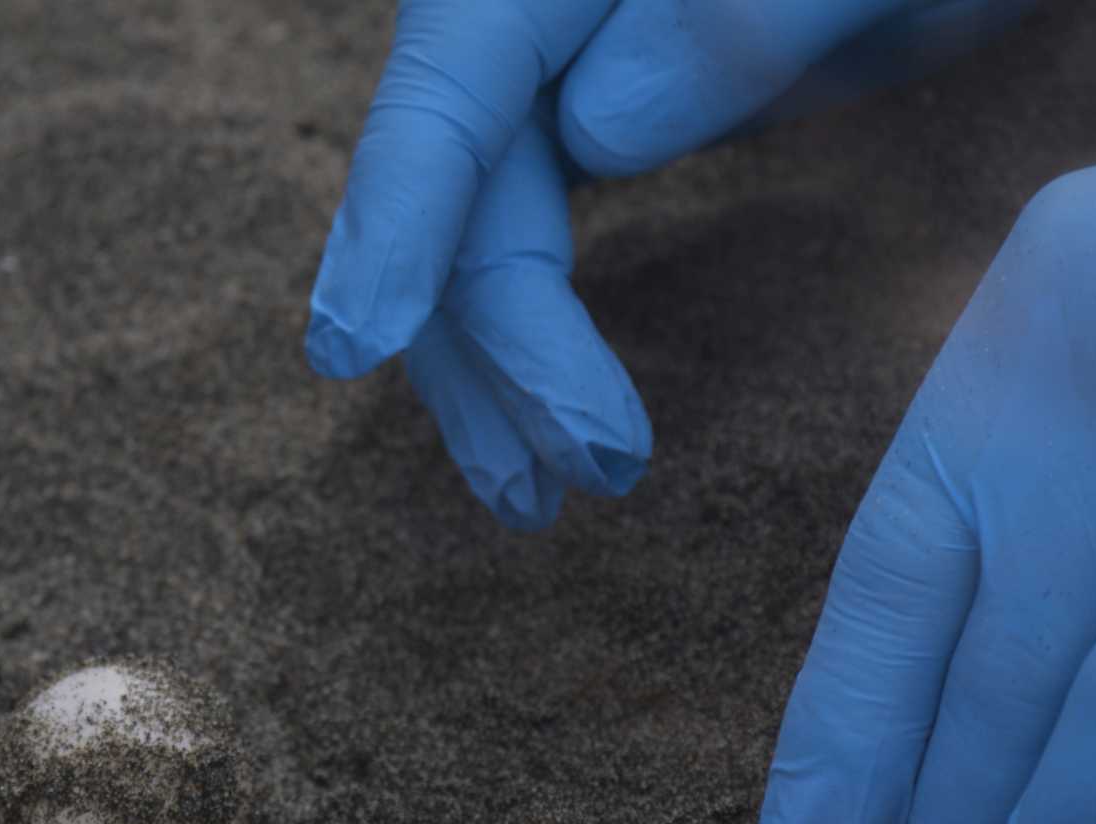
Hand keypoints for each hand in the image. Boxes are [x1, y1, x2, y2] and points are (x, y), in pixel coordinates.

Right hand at [306, 0, 1038, 528]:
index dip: (392, 224)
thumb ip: (740, 14)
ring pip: (471, 229)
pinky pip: (520, 229)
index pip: (446, 94)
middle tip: (586, 473)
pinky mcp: (598, 107)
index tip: (355, 347)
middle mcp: (530, 13)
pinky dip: (527, 335)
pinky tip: (538, 421)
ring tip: (534, 503)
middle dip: (498, 344)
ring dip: (491, 372)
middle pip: (454, 191)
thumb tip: (598, 130)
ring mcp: (558, 63)